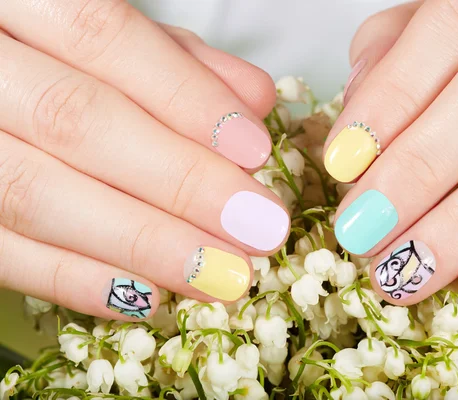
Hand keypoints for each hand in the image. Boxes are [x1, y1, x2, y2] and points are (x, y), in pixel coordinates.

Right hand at [0, 0, 289, 319]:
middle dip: (180, 181)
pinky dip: (74, 278)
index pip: (102, 37)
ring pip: (34, 194)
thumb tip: (253, 101)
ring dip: (142, 242)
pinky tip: (147, 295)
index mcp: (16, 2)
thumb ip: (177, 60)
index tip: (254, 149)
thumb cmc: (45, 51)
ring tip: (220, 273)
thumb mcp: (105, 36)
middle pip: (76, 120)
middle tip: (258, 226)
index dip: (184, 96)